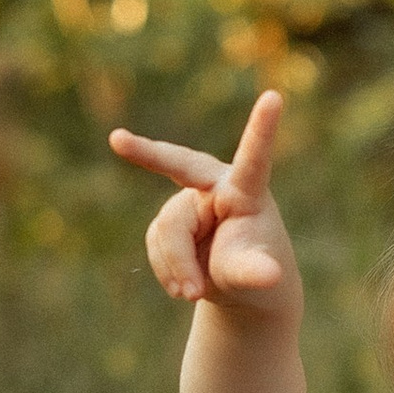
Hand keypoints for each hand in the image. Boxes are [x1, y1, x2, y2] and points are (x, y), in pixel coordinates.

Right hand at [111, 93, 294, 312]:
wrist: (242, 287)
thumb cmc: (259, 274)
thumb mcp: (259, 278)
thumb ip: (256, 271)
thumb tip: (269, 275)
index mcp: (247, 192)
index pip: (254, 159)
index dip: (261, 130)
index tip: (275, 97)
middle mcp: (217, 186)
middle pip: (179, 173)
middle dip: (148, 153)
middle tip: (118, 141)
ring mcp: (190, 201)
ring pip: (166, 228)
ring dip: (174, 266)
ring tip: (192, 295)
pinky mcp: (172, 220)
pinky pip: (156, 243)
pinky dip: (166, 269)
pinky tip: (183, 287)